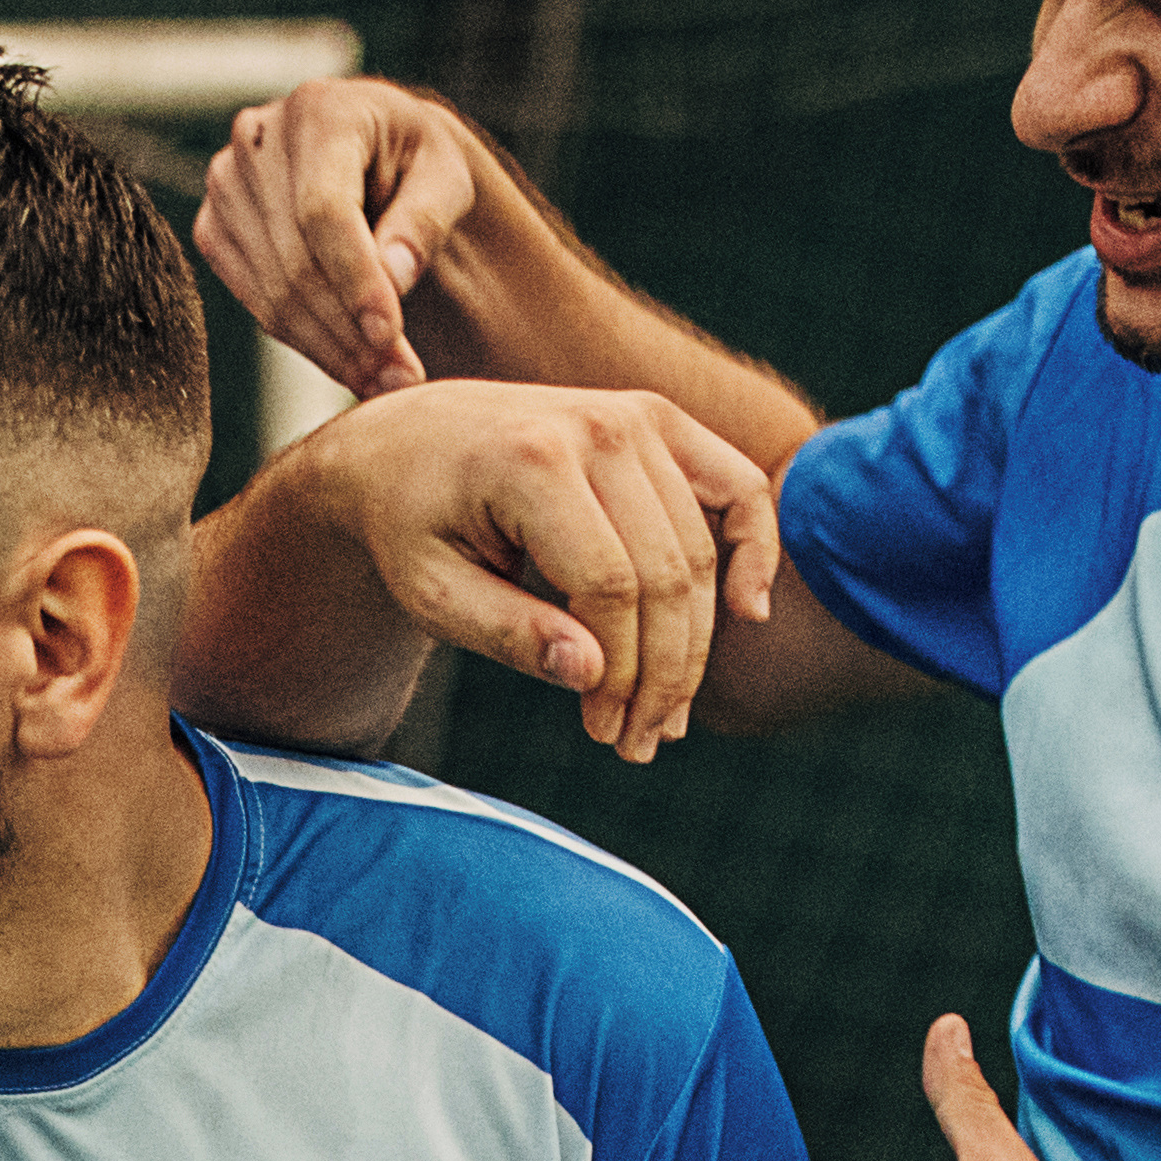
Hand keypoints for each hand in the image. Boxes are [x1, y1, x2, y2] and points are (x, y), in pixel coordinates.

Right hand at [192, 77, 505, 401]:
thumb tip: (393, 278)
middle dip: (350, 330)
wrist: (373, 155)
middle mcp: (258, 139)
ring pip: (273, 292)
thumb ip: (425, 221)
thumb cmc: (416, 163)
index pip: (322, 209)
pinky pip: (256, 302)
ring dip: (331, 350)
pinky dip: (305, 342)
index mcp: (319, 110)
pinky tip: (349, 362)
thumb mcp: (447, 177)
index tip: (388, 334)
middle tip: (402, 379)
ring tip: (386, 381)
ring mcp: (225, 185)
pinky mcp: (213, 228)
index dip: (354, 279)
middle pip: (295, 260)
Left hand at [279, 379, 783, 761]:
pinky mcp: (659, 421)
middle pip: (665, 573)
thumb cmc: (412, 524)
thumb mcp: (431, 591)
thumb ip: (508, 633)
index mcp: (532, 460)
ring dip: (696, 643)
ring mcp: (636, 416)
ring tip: (664, 716)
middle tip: (638, 744)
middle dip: (662, 674)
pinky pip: (737, 487)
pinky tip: (748, 613)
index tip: (601, 732)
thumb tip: (593, 679)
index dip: (619, 672)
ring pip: (700, 550)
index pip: (609, 585)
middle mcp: (597, 426)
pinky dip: (755, 547)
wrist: (405, 440)